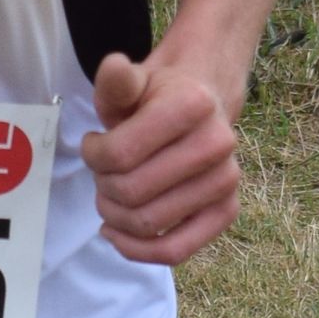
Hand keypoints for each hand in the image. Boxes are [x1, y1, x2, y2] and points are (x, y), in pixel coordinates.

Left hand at [82, 41, 241, 265]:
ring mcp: (226, 181)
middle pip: (130, 192)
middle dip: (103, 186)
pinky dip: (138, 250)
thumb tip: (114, 67)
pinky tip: (117, 233)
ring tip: (111, 194)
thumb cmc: (157, 97)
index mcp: (192, 106)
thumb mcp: (131, 82)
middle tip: (102, 172)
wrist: (202, 102)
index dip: (92, 155)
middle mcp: (218, 144)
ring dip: (114, 216)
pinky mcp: (226, 211)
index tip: (93, 144)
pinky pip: (176, 250)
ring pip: (147, 224)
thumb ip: (116, 80)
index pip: (119, 154)